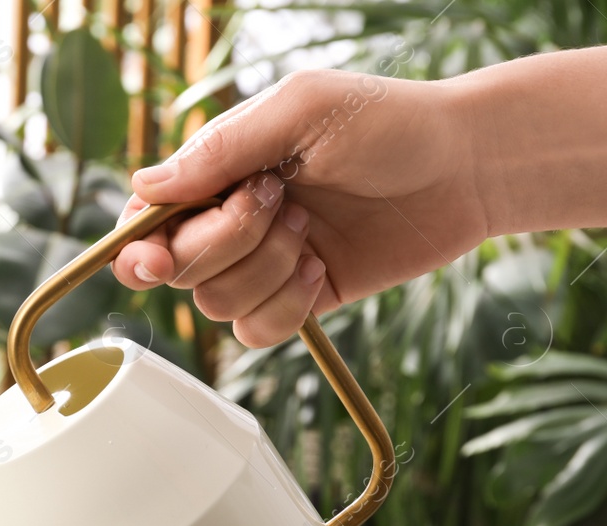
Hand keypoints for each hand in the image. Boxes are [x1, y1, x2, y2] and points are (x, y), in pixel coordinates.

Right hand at [113, 68, 490, 346]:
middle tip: (277, 201)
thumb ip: (220, 149)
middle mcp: (230, 221)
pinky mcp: (300, 299)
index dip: (139, 247)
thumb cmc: (387, 120)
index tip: (157, 256)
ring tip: (311, 227)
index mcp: (217, 171)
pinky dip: (286, 306)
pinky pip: (256, 333)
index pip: (145, 222)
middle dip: (223, 243)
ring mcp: (264, 263)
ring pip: (215, 305)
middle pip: (176, 270)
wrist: (467, 164)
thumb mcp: (299, 111)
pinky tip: (322, 270)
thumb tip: (143, 187)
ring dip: (265, 269)